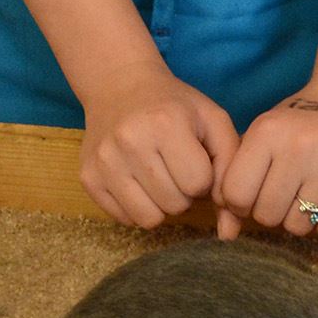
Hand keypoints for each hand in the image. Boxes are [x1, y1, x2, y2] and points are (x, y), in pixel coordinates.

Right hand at [78, 63, 240, 228]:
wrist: (119, 84)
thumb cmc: (175, 105)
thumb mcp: (213, 121)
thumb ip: (230, 170)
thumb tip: (229, 233)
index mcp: (166, 123)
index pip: (198, 184)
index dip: (203, 176)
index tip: (195, 157)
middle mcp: (130, 142)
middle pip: (175, 205)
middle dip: (183, 192)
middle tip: (176, 167)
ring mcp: (104, 161)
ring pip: (149, 220)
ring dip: (161, 204)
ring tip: (159, 176)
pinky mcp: (87, 177)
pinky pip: (124, 219)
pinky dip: (137, 206)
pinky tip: (137, 179)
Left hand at [216, 73, 317, 241]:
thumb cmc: (303, 118)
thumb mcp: (266, 130)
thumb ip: (241, 169)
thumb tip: (226, 225)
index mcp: (268, 132)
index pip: (236, 195)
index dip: (240, 203)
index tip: (253, 195)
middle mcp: (298, 148)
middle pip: (266, 215)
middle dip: (272, 211)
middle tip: (285, 193)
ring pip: (298, 227)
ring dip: (300, 218)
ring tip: (308, 193)